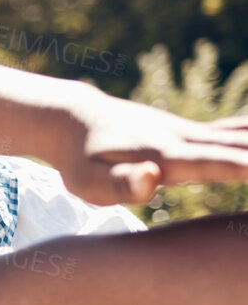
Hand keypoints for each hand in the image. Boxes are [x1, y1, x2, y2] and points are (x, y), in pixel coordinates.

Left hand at [53, 92, 247, 204]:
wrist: (74, 120)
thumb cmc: (79, 160)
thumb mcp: (87, 181)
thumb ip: (118, 184)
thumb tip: (150, 179)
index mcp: (170, 156)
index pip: (222, 165)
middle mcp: (191, 140)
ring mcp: (196, 133)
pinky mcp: (196, 134)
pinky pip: (241, 133)